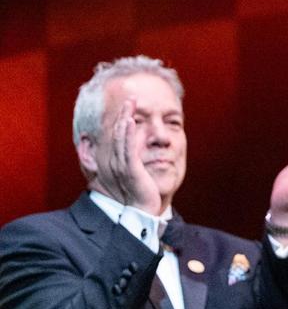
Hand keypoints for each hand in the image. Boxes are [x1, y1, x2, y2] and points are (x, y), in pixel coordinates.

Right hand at [101, 99, 161, 213]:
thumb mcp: (141, 171)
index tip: (130, 103)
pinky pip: (127, 148)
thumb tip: (150, 146)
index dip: (124, 117)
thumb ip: (140, 158)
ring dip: (125, 117)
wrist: (143, 211)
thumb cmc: (144, 192)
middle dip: (124, 113)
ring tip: (130, 103)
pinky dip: (127, 133)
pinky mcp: (129, 169)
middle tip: (131, 97)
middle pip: (118, 131)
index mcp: (119, 158)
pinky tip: (129, 121)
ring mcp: (122, 163)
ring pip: (121, 136)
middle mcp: (117, 159)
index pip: (120, 134)